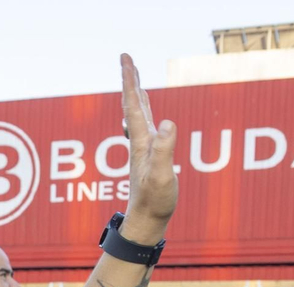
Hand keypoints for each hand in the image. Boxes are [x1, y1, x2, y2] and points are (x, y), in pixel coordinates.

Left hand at [117, 54, 176, 239]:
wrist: (145, 222)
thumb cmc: (154, 202)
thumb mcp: (161, 176)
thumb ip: (164, 150)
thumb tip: (168, 123)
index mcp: (141, 142)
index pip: (134, 104)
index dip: (130, 80)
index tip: (126, 58)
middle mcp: (140, 142)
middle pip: (133, 105)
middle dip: (131, 81)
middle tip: (127, 59)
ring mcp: (144, 150)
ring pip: (139, 115)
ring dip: (137, 95)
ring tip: (135, 80)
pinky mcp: (149, 159)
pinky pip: (147, 128)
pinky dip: (146, 115)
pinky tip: (148, 116)